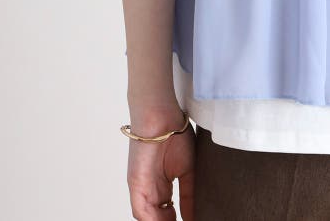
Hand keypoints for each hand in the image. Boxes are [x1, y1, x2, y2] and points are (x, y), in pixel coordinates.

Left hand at [126, 105, 195, 220]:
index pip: (168, 213)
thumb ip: (189, 195)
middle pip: (159, 218)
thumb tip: (194, 216)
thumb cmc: (176, 134)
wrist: (163, 118)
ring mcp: (142, 190)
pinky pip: (141, 213)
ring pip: (149, 218)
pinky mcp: (136, 187)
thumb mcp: (188, 170)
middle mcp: (151, 191)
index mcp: (162, 186)